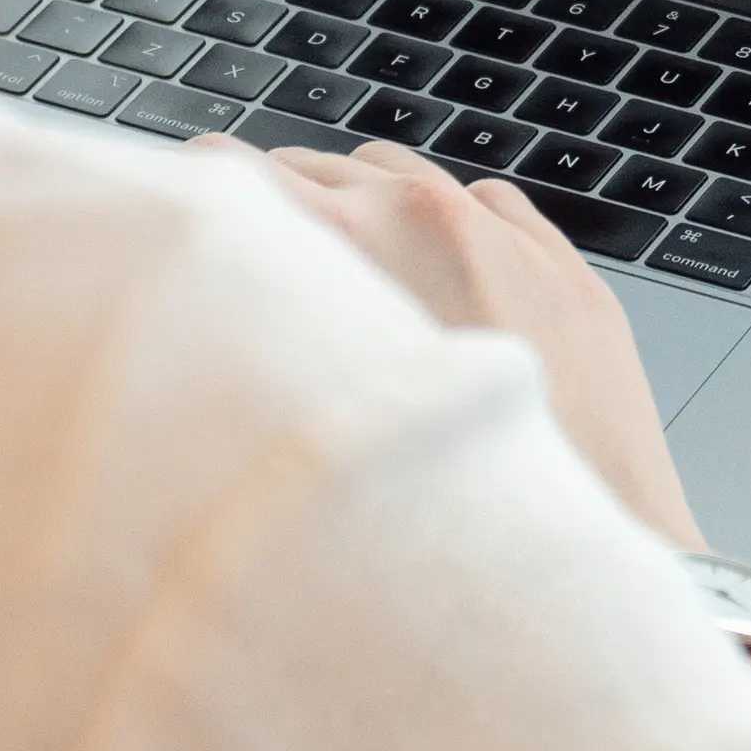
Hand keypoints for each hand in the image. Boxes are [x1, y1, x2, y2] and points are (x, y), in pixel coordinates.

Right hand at [202, 137, 704, 550]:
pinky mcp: (566, 269)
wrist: (557, 584)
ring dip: (367, 210)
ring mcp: (507, 236)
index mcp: (345, 238)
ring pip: (399, 175)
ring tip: (349, 285)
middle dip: (280, 208)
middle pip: (316, 165)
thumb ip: (247, 330)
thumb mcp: (292, 414)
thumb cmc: (421, 523)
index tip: (183, 220)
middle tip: (261, 271)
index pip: (231, 165)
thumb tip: (200, 304)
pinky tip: (442, 295)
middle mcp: (427, 214)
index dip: (195, 195)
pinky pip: (490, 209)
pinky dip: (457, 233)